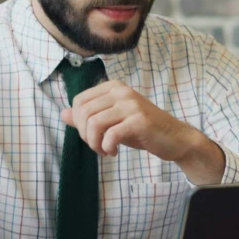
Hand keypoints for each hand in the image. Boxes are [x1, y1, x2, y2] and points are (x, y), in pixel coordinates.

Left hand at [60, 80, 226, 183]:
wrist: (175, 138)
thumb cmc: (141, 130)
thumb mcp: (112, 121)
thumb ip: (88, 117)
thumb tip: (63, 114)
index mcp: (113, 87)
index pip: (79, 101)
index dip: (79, 123)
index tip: (91, 136)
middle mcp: (121, 91)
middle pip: (84, 113)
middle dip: (85, 135)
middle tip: (97, 146)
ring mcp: (131, 104)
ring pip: (94, 124)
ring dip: (95, 144)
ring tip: (105, 150)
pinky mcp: (139, 120)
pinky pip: (110, 135)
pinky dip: (107, 147)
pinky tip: (113, 152)